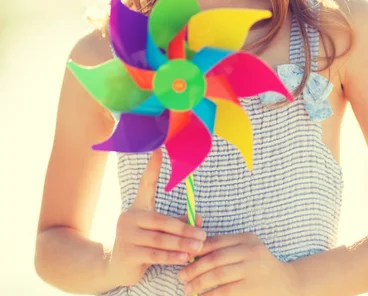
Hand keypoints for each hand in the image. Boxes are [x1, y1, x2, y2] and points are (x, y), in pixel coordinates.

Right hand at [106, 149, 205, 287]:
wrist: (113, 267)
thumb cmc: (141, 244)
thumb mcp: (157, 231)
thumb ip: (176, 224)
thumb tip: (200, 219)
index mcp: (138, 206)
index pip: (146, 184)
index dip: (153, 167)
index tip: (159, 149)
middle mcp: (129, 217)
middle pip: (161, 221)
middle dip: (185, 229)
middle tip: (203, 235)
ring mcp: (125, 236)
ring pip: (160, 239)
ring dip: (181, 244)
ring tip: (198, 247)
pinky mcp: (126, 254)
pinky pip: (154, 255)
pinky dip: (171, 257)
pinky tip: (184, 258)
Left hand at [177, 232, 298, 294]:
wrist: (288, 285)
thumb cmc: (260, 267)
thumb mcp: (247, 250)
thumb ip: (226, 248)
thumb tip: (194, 251)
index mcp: (246, 238)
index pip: (216, 242)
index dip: (196, 250)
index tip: (183, 257)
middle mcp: (251, 251)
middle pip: (214, 258)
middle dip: (194, 268)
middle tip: (180, 276)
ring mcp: (253, 270)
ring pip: (218, 275)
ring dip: (199, 283)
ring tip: (188, 289)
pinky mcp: (253, 288)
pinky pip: (225, 292)